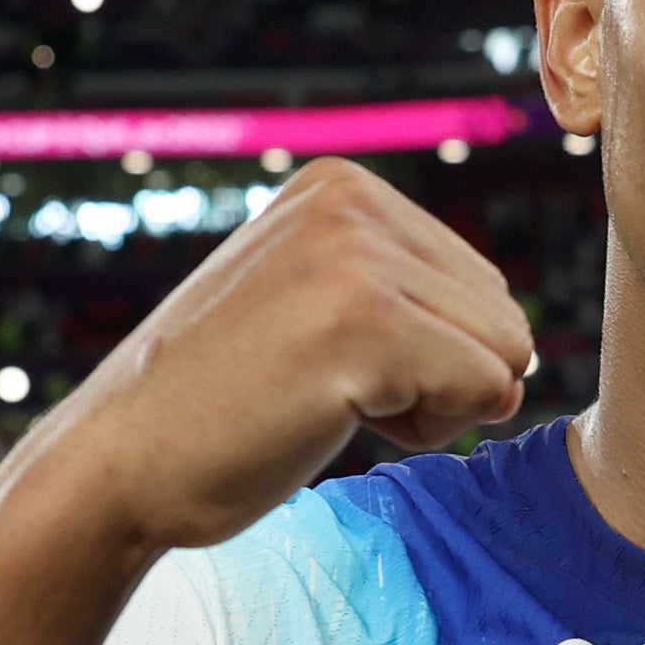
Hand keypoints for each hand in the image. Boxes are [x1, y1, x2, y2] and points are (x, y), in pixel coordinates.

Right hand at [27, 161, 537, 560]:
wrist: (119, 460)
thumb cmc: (223, 404)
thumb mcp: (312, 301)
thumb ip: (403, 292)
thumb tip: (524, 350)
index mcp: (342, 185)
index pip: (480, 285)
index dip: (423, 353)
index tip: (320, 358)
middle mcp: (353, 201)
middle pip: (503, 317)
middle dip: (437, 379)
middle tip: (323, 387)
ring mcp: (357, 258)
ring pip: (505, 355)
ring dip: (432, 406)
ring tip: (325, 397)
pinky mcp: (365, 325)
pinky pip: (490, 390)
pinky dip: (427, 431)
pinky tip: (334, 417)